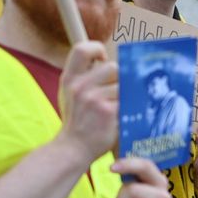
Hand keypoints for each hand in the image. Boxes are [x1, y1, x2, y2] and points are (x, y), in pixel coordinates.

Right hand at [58, 41, 117, 163]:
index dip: (96, 49)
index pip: (81, 49)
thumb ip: (85, 77)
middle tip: (115, 93)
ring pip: (123, 85)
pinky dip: (127, 108)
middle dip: (119, 79)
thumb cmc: (77, 121)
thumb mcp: (70, 94)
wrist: (73, 148)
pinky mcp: (108, 111)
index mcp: (70, 79)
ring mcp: (94, 99)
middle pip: (112, 67)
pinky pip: (127, 101)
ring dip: (125, 96)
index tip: (102, 60)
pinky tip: (121, 116)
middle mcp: (80, 86)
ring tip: (117, 107)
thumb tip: (111, 63)